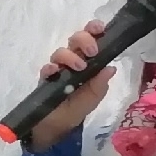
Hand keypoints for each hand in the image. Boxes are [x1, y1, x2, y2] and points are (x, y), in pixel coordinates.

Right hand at [26, 21, 113, 150]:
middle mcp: (73, 61)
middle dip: (84, 40)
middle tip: (92, 52)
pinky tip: (54, 71)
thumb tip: (111, 68)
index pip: (91, 39)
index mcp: (88, 61)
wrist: (57, 127)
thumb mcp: (94, 98)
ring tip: (79, 67)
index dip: (94, 30)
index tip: (100, 29)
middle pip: (75, 40)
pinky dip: (50, 67)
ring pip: (61, 51)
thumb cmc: (77, 109)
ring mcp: (58, 69)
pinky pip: (46, 67)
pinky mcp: (45, 79)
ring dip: (70, 55)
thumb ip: (101, 84)